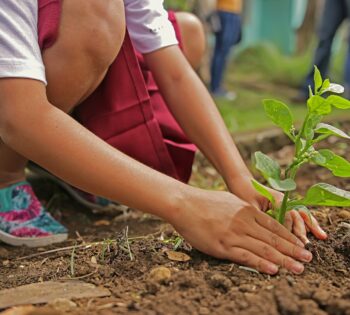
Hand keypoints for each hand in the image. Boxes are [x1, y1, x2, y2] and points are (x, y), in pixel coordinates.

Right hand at [170, 188, 312, 274]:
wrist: (184, 204)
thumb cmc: (205, 202)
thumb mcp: (230, 201)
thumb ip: (245, 210)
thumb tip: (256, 217)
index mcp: (247, 211)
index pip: (275, 226)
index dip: (290, 238)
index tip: (302, 245)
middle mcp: (245, 222)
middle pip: (274, 239)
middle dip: (293, 250)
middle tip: (308, 259)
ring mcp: (234, 234)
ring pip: (264, 249)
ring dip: (283, 260)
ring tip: (298, 268)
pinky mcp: (223, 246)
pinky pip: (246, 256)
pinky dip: (261, 264)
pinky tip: (273, 270)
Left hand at [228, 176, 326, 243]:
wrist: (242, 182)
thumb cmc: (243, 193)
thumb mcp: (250, 207)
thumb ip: (260, 219)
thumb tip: (267, 235)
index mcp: (276, 198)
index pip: (287, 216)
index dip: (290, 230)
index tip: (293, 242)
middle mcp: (284, 200)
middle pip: (297, 216)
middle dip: (302, 231)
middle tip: (305, 245)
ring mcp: (286, 202)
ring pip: (301, 215)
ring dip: (310, 226)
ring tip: (321, 237)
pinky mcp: (285, 206)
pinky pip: (299, 215)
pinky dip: (309, 223)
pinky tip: (318, 233)